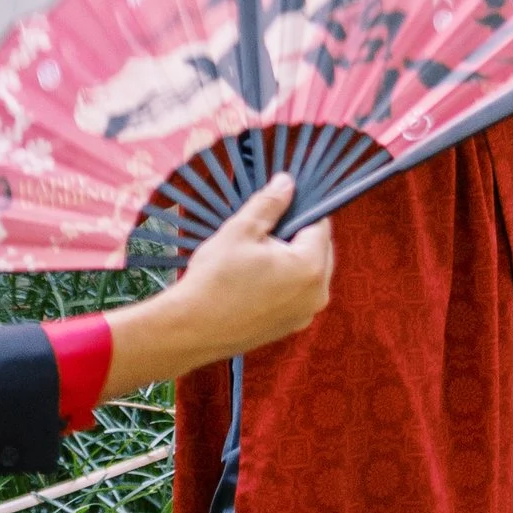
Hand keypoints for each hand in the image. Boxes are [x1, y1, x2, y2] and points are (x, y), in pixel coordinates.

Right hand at [100, 176, 334, 395]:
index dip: (300, 209)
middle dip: (296, 235)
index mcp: (311, 267)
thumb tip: (287, 182)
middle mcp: (317, 294)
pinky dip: (283, 281)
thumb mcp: (241, 230)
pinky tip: (254, 279)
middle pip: (319, 249)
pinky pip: (296, 293)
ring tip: (254, 256)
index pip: (320, 225)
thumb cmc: (215, 278)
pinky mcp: (290, 327)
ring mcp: (305, 314)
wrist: (191, 329)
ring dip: (290, 258)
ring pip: (308, 272)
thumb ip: (270, 204)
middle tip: (261, 232)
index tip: (277, 206)